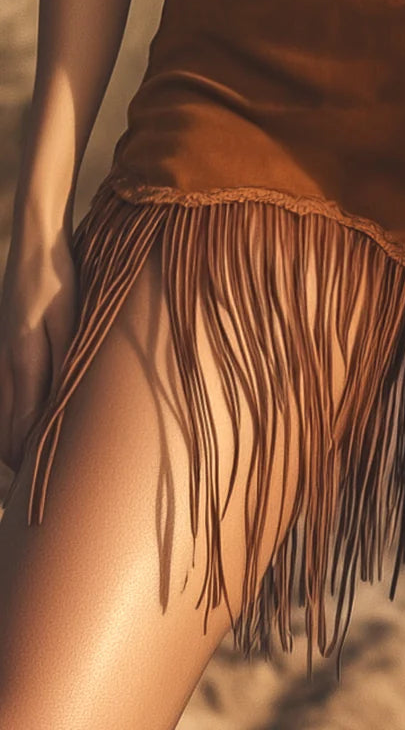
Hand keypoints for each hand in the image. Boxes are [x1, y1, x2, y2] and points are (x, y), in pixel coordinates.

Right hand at [0, 209, 77, 484]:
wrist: (36, 243)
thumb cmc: (61, 278)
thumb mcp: (71, 318)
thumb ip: (66, 362)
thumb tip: (66, 405)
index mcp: (23, 359)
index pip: (24, 427)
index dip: (34, 459)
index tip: (49, 485)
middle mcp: (4, 363)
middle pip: (5, 430)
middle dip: (20, 460)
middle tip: (41, 487)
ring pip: (0, 416)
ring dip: (13, 442)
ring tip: (32, 466)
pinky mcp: (3, 347)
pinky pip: (1, 395)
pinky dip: (10, 418)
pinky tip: (23, 427)